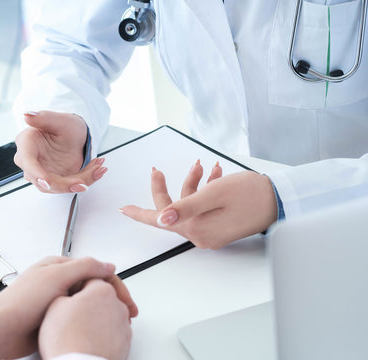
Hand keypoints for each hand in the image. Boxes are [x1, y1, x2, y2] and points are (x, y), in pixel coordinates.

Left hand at [0, 256, 137, 359]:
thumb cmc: (20, 303)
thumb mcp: (56, 276)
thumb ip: (84, 267)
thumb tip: (107, 264)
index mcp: (59, 266)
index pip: (96, 270)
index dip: (115, 285)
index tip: (126, 302)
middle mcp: (58, 282)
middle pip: (93, 287)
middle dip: (112, 299)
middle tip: (125, 315)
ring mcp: (55, 301)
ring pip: (86, 303)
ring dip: (101, 311)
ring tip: (113, 323)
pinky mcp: (52, 318)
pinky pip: (76, 318)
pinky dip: (88, 322)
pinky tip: (93, 330)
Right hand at [14, 111, 107, 192]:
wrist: (74, 134)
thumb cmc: (64, 126)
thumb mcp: (57, 119)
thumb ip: (43, 117)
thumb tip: (28, 115)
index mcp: (27, 146)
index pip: (28, 163)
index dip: (37, 173)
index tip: (47, 181)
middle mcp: (32, 163)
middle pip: (44, 181)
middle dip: (66, 184)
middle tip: (83, 182)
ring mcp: (44, 173)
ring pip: (59, 186)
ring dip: (81, 181)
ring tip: (97, 168)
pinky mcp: (57, 180)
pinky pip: (71, 185)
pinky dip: (86, 179)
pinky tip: (97, 170)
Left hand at [120, 160, 276, 248]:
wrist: (280, 200)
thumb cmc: (250, 194)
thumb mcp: (213, 194)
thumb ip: (184, 207)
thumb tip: (161, 219)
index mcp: (196, 229)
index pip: (159, 220)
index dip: (140, 212)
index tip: (123, 209)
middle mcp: (201, 235)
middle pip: (173, 210)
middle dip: (169, 187)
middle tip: (158, 170)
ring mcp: (211, 232)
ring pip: (189, 205)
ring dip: (192, 184)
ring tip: (203, 166)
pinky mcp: (219, 227)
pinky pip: (202, 208)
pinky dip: (204, 191)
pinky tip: (213, 175)